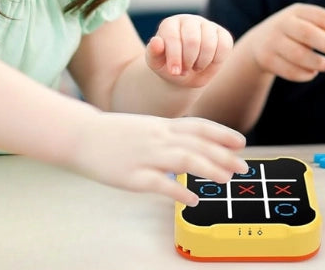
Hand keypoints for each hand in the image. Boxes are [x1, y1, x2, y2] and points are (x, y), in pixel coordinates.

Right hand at [69, 111, 247, 205]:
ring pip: (183, 158)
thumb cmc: (113, 134)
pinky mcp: (132, 176)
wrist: (81, 135)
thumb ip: (166, 135)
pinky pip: (160, 183)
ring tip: (225, 180)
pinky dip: (178, 190)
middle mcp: (157, 137)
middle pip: (197, 144)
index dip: (221, 134)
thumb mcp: (144, 127)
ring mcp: (145, 155)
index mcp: (160, 125)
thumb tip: (191, 146)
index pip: (198, 126)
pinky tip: (191, 199)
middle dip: (223, 155)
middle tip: (243, 168)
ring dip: (208, 168)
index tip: (240, 142)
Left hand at [145, 15, 232, 87]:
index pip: (173, 37)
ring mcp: (206, 25)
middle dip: (188, 61)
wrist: (185, 72)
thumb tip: (156, 42)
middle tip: (184, 70)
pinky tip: (208, 63)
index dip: (174, 57)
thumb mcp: (156, 63)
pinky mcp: (221, 33)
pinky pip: (225, 45)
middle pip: (193, 40)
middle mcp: (188, 20)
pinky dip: (217, 59)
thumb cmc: (168, 65)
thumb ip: (153, 53)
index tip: (174, 72)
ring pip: (210, 43)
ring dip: (202, 62)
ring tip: (195, 67)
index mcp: (169, 25)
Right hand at [243, 3, 324, 81]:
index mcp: (296, 11)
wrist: (258, 43)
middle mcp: (282, 23)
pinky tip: (311, 72)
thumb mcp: (307, 24)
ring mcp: (272, 41)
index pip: (320, 16)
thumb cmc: (294, 34)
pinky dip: (304, 74)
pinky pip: (289, 70)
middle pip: (307, 33)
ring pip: (297, 54)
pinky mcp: (266, 59)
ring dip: (316, 62)